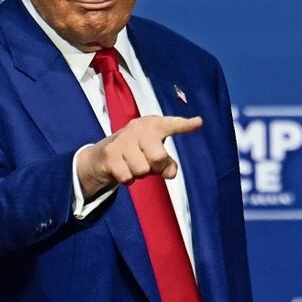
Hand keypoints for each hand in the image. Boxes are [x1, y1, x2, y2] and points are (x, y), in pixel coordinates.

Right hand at [77, 115, 202, 198]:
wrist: (102, 155)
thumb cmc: (137, 151)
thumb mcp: (155, 153)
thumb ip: (168, 163)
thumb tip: (170, 173)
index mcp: (153, 125)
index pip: (171, 125)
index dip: (185, 125)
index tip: (199, 122)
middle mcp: (138, 128)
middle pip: (158, 157)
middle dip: (156, 167)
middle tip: (149, 164)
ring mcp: (122, 140)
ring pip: (142, 170)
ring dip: (140, 174)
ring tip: (133, 164)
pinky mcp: (110, 154)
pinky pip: (127, 176)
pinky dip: (128, 179)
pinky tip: (122, 169)